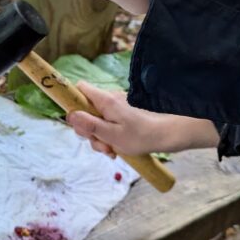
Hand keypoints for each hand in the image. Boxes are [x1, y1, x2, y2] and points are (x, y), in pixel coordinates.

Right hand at [66, 82, 219, 158]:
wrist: (169, 135)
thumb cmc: (142, 136)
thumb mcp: (112, 136)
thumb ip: (90, 125)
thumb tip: (70, 115)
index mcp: (105, 101)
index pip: (80, 89)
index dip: (73, 102)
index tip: (77, 122)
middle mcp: (110, 99)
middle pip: (86, 110)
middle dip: (89, 130)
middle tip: (101, 145)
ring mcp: (117, 107)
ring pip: (97, 120)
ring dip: (100, 137)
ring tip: (112, 150)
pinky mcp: (124, 114)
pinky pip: (108, 123)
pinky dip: (109, 136)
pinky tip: (117, 148)